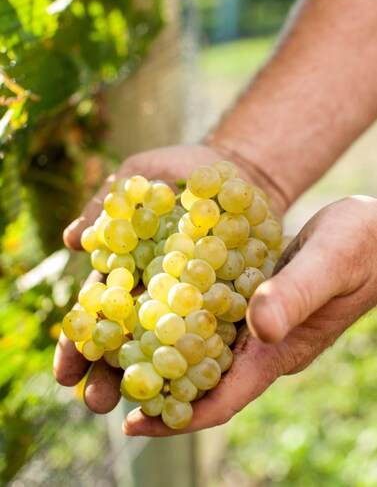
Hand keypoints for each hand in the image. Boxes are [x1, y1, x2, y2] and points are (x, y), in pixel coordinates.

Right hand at [54, 143, 256, 412]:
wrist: (238, 168)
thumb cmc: (181, 168)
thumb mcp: (141, 175)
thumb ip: (108, 204)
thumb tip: (70, 240)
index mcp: (127, 266)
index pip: (97, 310)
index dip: (78, 341)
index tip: (64, 373)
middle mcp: (156, 290)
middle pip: (128, 338)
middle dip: (109, 372)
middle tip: (95, 403)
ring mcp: (193, 298)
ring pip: (168, 344)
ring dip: (152, 376)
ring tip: (138, 408)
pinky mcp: (229, 299)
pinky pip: (215, 331)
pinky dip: (203, 357)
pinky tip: (195, 386)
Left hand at [124, 195, 376, 435]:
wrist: (376, 231)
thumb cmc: (363, 243)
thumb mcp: (332, 260)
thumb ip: (298, 293)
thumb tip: (261, 328)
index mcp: (282, 349)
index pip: (225, 397)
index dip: (179, 416)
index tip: (134, 423)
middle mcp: (266, 344)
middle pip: (204, 381)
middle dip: (160, 389)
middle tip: (109, 388)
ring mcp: (261, 323)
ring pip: (204, 350)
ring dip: (164, 353)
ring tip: (118, 351)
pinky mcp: (256, 298)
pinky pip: (212, 316)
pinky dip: (182, 316)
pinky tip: (154, 303)